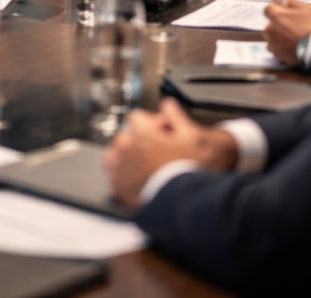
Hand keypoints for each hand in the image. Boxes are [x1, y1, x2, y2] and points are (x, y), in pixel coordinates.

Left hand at [104, 98, 237, 209]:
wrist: (186, 204)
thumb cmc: (191, 172)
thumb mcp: (195, 137)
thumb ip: (177, 116)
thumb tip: (168, 106)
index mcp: (142, 132)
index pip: (137, 117)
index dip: (152, 124)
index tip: (161, 132)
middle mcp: (126, 147)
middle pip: (127, 135)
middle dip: (141, 140)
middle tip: (159, 152)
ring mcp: (120, 168)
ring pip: (118, 154)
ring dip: (130, 156)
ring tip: (149, 167)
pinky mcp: (118, 187)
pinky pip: (114, 174)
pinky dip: (124, 174)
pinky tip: (140, 179)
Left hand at [263, 0, 310, 65]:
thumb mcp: (306, 8)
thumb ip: (292, 2)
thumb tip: (286, 0)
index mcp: (276, 16)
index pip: (268, 9)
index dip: (276, 9)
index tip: (283, 11)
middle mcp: (270, 29)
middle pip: (270, 23)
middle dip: (279, 23)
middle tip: (293, 26)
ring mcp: (272, 42)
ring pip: (272, 36)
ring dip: (279, 35)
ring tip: (293, 37)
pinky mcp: (276, 53)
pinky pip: (275, 47)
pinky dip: (280, 46)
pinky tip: (291, 45)